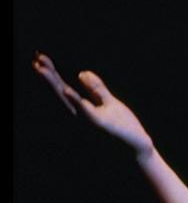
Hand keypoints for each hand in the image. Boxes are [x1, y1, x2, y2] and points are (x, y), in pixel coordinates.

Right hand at [32, 52, 154, 158]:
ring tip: (42, 69)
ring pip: (68, 102)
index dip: (52, 74)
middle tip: (35, 61)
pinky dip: (76, 102)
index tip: (39, 57)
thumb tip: (81, 73)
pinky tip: (67, 90)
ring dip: (55, 86)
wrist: (138, 145)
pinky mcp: (102, 125)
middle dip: (48, 78)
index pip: (64, 88)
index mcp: (83, 109)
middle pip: (61, 94)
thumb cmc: (123, 126)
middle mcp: (82, 116)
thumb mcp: (109, 103)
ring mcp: (89, 121)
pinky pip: (87, 113)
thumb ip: (96, 89)